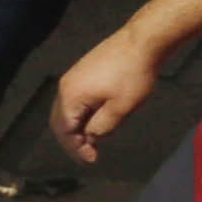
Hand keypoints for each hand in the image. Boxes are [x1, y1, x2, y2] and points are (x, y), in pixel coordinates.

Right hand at [50, 30, 162, 162]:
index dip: (76, 148)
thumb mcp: (121, 108)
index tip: (92, 159)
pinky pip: (74, 99)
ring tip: (94, 139)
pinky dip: (81, 114)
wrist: (141, 42)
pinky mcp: (82, 72)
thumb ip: (102, 127)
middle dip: (73, 140)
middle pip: (60, 121)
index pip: (65, 130)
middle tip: (89, 153)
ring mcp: (73, 77)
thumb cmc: (133, 75)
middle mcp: (66, 87)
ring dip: (77, 127)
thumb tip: (91, 136)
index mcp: (71, 97)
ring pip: (67, 110)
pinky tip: (96, 119)